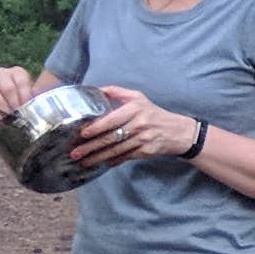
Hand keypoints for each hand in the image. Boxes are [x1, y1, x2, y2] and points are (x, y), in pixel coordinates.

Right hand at [0, 65, 38, 122]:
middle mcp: (1, 75)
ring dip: (4, 110)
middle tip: (19, 114)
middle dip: (14, 104)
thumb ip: (37, 98)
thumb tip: (38, 106)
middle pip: (7, 88)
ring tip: (11, 118)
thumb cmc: (27, 101)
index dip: (25, 96)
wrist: (15, 109)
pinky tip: (1, 121)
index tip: (27, 106)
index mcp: (17, 72)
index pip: (21, 81)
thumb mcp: (35, 96)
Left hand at [69, 87, 195, 172]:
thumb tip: (95, 90)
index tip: (82, 133)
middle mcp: (139, 124)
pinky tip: (101, 163)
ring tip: (83, 161)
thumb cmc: (154, 113)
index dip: (96, 127)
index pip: (112, 119)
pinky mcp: (146, 152)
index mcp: (135, 109)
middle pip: (110, 137)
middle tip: (75, 152)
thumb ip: (117, 92)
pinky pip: (125, 157)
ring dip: (97, 157)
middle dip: (91, 146)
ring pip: (115, 150)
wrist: (179, 132)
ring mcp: (143, 139)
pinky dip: (113, 161)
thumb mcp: (139, 98)